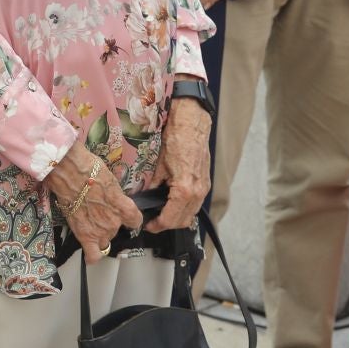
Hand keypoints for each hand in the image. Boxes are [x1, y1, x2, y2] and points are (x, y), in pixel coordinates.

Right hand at [46, 143, 142, 262]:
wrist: (69, 172)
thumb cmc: (89, 169)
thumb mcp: (110, 180)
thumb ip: (115, 196)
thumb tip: (110, 198)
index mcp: (124, 208)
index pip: (135, 221)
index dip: (129, 219)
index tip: (124, 216)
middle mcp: (115, 222)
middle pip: (116, 230)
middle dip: (109, 223)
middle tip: (97, 211)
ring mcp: (100, 231)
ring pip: (105, 241)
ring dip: (99, 234)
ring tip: (89, 222)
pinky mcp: (84, 235)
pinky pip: (93, 255)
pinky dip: (93, 256)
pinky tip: (91, 252)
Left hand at [147, 99, 210, 232]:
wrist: (191, 122)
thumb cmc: (176, 138)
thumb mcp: (158, 163)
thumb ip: (152, 184)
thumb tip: (143, 197)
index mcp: (185, 189)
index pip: (171, 218)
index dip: (158, 225)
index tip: (148, 225)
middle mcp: (198, 192)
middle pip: (183, 221)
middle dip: (167, 224)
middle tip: (153, 221)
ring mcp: (204, 188)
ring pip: (191, 214)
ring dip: (177, 217)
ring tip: (161, 212)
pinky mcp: (205, 182)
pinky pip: (195, 203)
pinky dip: (184, 207)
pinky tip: (172, 201)